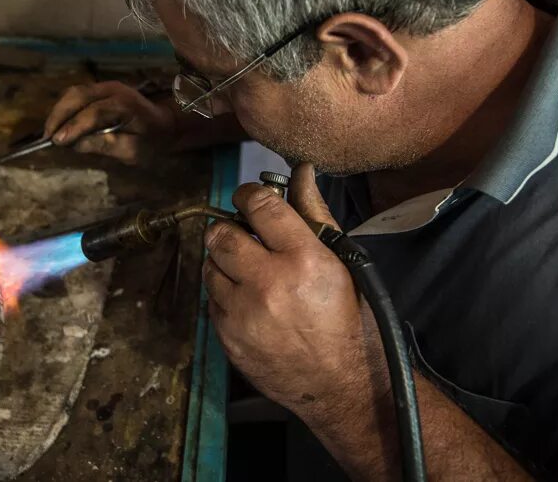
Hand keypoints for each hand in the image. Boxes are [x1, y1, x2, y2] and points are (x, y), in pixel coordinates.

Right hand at [42, 81, 176, 164]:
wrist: (166, 123)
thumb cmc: (152, 141)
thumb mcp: (133, 151)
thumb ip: (106, 146)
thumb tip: (77, 145)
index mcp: (125, 105)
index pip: (93, 113)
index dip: (74, 127)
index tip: (57, 142)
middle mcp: (114, 89)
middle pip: (78, 95)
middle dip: (59, 115)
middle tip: (48, 137)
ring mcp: (107, 86)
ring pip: (74, 92)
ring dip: (59, 110)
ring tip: (50, 132)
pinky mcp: (101, 89)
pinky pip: (78, 94)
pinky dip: (65, 107)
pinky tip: (59, 124)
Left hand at [203, 163, 381, 417]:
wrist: (341, 385)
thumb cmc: (347, 319)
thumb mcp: (341, 263)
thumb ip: (314, 214)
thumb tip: (301, 172)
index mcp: (304, 259)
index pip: (260, 206)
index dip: (249, 195)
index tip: (249, 198)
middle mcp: (269, 283)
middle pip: (222, 234)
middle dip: (229, 228)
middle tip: (243, 234)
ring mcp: (244, 313)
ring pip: (210, 267)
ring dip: (224, 263)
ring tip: (249, 272)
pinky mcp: (229, 337)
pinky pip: (211, 300)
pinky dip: (225, 295)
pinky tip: (249, 302)